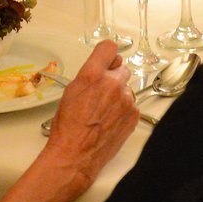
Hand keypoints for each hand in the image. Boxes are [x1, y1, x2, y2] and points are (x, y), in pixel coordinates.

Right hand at [44, 41, 138, 183]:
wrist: (76, 154)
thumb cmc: (68, 125)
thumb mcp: (71, 91)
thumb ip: (90, 75)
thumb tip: (101, 69)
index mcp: (92, 75)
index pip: (109, 48)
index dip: (107, 54)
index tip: (106, 60)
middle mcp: (112, 83)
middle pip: (121, 67)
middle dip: (113, 76)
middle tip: (102, 90)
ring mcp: (126, 99)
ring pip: (127, 87)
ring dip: (119, 93)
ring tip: (104, 110)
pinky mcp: (134, 114)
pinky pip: (132, 104)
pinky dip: (124, 109)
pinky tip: (111, 120)